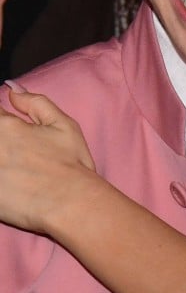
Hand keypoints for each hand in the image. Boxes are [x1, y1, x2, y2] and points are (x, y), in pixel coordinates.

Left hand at [0, 85, 95, 233]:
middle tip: (17, 154)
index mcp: (6, 127)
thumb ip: (35, 103)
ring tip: (15, 166)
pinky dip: (0, 177)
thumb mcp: (64, 125)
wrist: (70, 203)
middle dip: (3, 141)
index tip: (11, 133)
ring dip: (2, 158)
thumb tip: (12, 89)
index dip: (3, 123)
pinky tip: (10, 179)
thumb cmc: (71, 163)